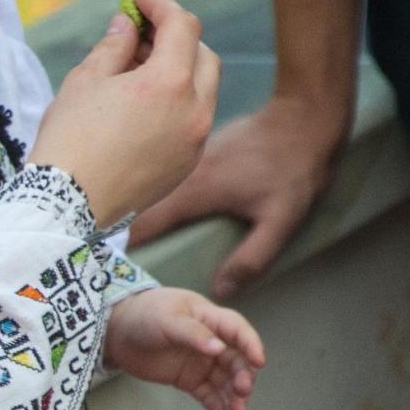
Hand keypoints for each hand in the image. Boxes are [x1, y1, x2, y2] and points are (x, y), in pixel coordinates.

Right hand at [30, 0, 220, 226]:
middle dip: (175, 36)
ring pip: (203, 89)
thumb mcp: (86, 80)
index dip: (160, 3)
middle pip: (202, 55)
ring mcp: (195, 141)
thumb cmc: (70, 138)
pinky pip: (194, 119)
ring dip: (179, 69)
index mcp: (169, 84)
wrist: (67, 206)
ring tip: (137, 68)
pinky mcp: (187, 164)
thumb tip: (128, 26)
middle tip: (139, 31)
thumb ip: (114, 46)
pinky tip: (143, 103)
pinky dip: (178, 100)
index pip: (181, 26)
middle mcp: (194, 111)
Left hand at [102, 288, 264, 409]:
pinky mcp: (188, 379)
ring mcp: (200, 361)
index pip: (237, 330)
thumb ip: (193, 334)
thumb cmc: (144, 315)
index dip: (251, 344)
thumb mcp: (167, 319)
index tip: (259, 361)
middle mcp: (210, 341)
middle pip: (236, 360)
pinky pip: (208, 394)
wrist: (117, 331)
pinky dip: (215, 405)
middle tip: (243, 392)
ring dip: (233, 395)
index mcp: (208, 318)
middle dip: (243, 376)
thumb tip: (219, 349)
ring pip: (225, 380)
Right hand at [128, 94, 339, 298]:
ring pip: (151, 186)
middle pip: (139, 203)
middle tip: (110, 250)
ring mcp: (188, 158)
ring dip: (137, 205)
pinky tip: (157, 201)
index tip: (110, 260)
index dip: (124, 244)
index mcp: (194, 191)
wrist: (299, 120)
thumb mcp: (280, 222)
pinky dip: (156, 189)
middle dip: (121, 225)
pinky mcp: (197, 150)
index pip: (144, 223)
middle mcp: (183, 172)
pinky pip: (167, 175)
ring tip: (123, 229)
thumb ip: (250, 258)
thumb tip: (219, 289)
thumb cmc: (292, 173)